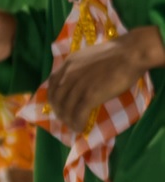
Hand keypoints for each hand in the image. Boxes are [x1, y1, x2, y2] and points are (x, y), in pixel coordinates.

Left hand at [48, 27, 164, 131]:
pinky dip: (77, 123)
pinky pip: (78, 114)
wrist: (130, 53)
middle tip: (65, 118)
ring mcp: (78, 86)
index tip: (58, 104)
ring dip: (68, 120)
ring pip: (66, 108)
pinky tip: (80, 128)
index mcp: (68, 64)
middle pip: (56, 99)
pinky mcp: (90, 95)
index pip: (52, 84)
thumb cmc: (116, 53)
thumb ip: (79, 68)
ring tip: (73, 126)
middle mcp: (68, 75)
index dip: (53, 97)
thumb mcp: (88, 56)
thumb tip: (80, 80)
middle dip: (59, 111)